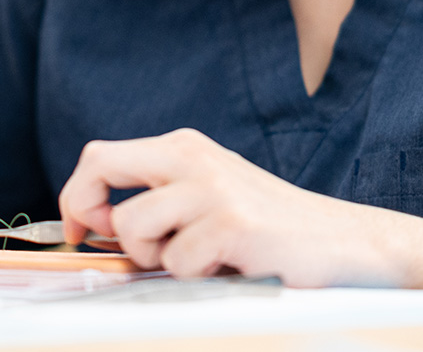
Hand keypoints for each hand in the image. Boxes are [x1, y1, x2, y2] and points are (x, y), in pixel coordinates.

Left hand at [59, 128, 412, 286]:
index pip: (102, 155)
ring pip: (132, 226)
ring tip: (199, 259)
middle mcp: (193, 156)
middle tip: (108, 244)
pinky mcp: (231, 221)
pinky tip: (230, 266)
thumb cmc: (270, 232)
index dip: (77, 196)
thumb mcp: (210, 197)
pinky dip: (196, 276)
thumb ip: (161, 200)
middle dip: (86, 210)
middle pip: (101, 165)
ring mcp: (212, 186)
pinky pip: (176, 261)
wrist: (345, 244)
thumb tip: (91, 226)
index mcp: (185, 147)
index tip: (79, 232)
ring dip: (156, 258)